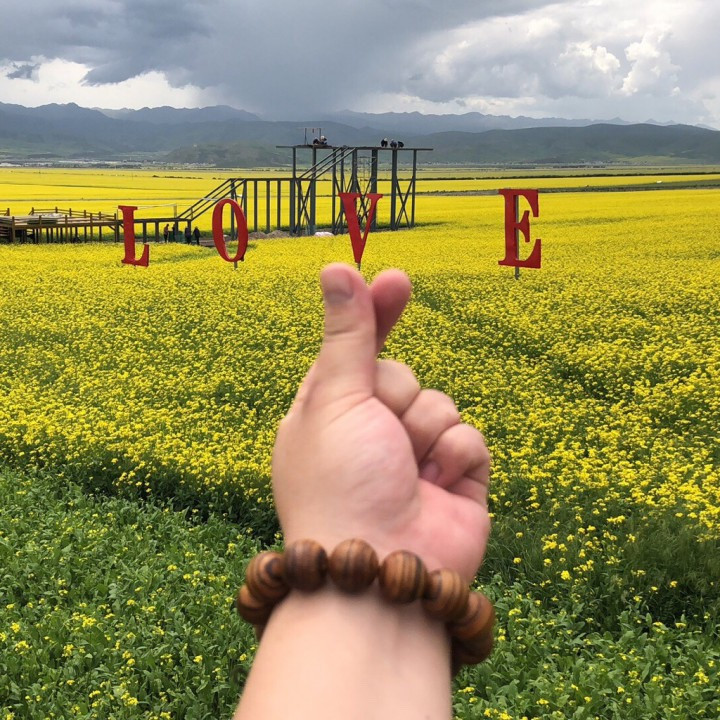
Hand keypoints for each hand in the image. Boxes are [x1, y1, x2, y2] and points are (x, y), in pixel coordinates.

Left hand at [272, 264, 489, 581]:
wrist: (380, 572)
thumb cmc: (341, 484)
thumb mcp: (337, 398)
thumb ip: (347, 333)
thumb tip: (336, 266)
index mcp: (330, 411)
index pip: (357, 347)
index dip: (378, 312)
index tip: (398, 279)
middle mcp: (371, 431)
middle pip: (404, 373)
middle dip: (396, 399)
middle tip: (379, 439)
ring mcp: (413, 456)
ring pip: (441, 403)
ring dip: (425, 434)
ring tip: (406, 475)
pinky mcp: (453, 479)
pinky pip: (469, 438)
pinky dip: (455, 460)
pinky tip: (436, 490)